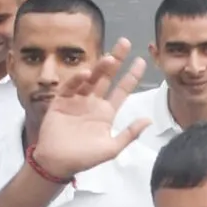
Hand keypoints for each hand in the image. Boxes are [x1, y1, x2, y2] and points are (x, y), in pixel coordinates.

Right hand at [29, 40, 152, 179]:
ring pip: (90, 79)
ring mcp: (76, 100)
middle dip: (116, 60)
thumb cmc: (84, 158)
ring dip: (99, 68)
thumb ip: (129, 134)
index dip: (131, 76)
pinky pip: (70, 87)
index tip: (141, 61)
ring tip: (109, 58)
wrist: (58, 163)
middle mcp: (92, 102)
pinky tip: (86, 74)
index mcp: (106, 112)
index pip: (122, 90)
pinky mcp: (61, 102)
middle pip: (106, 77)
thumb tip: (148, 120)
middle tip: (125, 43)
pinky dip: (77, 80)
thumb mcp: (112, 148)